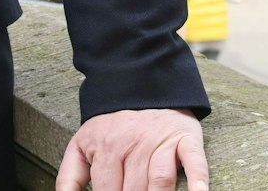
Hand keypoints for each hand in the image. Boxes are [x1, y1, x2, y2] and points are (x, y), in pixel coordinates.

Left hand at [55, 108, 206, 190]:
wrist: (143, 87)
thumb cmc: (111, 126)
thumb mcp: (81, 146)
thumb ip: (69, 177)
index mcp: (105, 148)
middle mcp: (133, 145)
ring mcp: (161, 142)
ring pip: (160, 182)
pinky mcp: (186, 139)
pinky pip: (194, 162)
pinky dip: (198, 181)